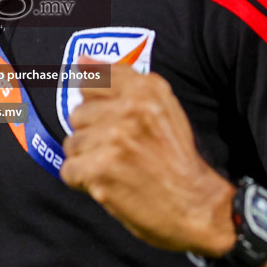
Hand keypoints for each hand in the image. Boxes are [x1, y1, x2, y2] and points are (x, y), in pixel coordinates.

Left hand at [60, 58, 234, 254]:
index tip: (106, 119)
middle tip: (120, 153)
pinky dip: (83, 183)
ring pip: (72, 144)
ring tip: (117, 169)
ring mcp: (114, 138)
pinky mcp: (100, 168)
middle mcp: (130, 108)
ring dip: (88, 161)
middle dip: (92, 136)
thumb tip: (82, 60)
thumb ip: (122, 83)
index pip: (92, 79)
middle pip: (78, 115)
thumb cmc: (177, 160)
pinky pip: (68, 170)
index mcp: (146, 89)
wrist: (198, 206)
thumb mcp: (161, 109)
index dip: (95, 104)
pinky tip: (109, 184)